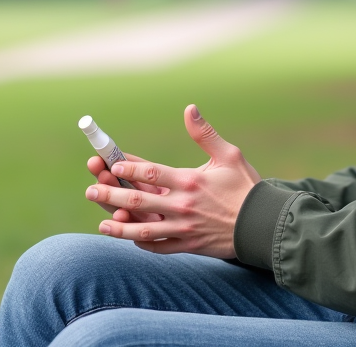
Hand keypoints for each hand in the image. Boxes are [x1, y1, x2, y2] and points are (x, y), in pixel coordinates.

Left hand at [84, 104, 261, 258]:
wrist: (264, 225)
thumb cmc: (247, 187)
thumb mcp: (229, 155)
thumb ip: (205, 134)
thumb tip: (189, 109)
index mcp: (190, 181)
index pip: (151, 173)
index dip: (128, 169)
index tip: (111, 164)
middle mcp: (183, 205)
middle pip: (139, 201)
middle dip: (111, 195)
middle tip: (91, 191)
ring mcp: (184, 228)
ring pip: (144, 230)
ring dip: (120, 226)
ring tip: (102, 223)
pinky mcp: (189, 245)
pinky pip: (160, 247)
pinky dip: (143, 244)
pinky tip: (130, 238)